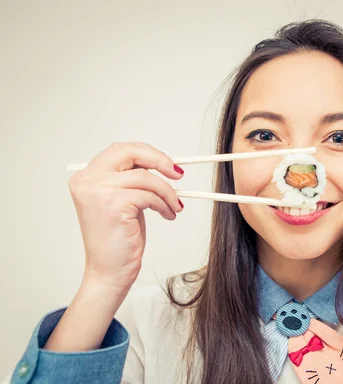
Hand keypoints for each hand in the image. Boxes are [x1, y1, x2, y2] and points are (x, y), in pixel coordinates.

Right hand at [68, 142, 184, 293]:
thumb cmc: (118, 240)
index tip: (168, 165)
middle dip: (159, 160)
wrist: (109, 272)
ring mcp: (97, 190)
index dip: (148, 154)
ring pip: (145, 177)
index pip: (120, 150)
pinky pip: (149, 195)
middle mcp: (87, 180)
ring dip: (167, 192)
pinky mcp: (112, 204)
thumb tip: (164, 164)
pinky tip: (168, 214)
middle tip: (178, 174)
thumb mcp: (124, 201)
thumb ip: (133, 180)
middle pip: (129, 152)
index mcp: (86, 177)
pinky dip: (164, 204)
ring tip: (174, 207)